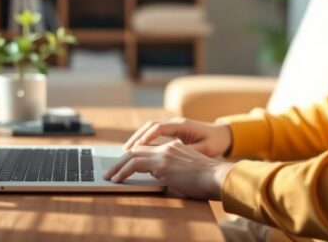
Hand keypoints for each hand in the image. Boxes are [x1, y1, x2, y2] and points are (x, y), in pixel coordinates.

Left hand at [104, 140, 233, 199]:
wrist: (218, 177)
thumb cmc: (209, 180)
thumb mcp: (189, 171)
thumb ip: (175, 170)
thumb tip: (163, 178)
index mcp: (175, 147)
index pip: (149, 148)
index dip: (134, 154)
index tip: (124, 163)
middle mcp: (168, 147)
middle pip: (137, 149)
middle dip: (121, 159)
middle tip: (111, 170)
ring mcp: (164, 154)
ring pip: (132, 155)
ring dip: (118, 166)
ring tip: (109, 175)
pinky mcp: (162, 164)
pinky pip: (135, 165)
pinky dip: (123, 171)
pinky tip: (117, 179)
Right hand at [123, 117, 232, 157]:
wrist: (224, 135)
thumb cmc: (215, 142)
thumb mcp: (204, 149)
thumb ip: (188, 151)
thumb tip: (171, 157)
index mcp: (182, 125)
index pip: (158, 128)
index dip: (145, 138)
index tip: (134, 148)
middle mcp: (175, 123)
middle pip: (150, 126)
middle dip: (136, 137)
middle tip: (124, 151)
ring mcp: (174, 126)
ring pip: (150, 129)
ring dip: (138, 138)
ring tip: (126, 151)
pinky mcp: (174, 131)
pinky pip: (155, 133)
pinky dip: (145, 140)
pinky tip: (138, 150)